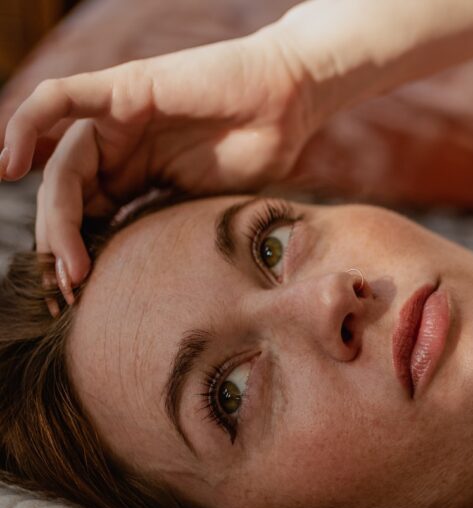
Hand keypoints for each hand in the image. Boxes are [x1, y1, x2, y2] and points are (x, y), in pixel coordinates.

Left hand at [0, 27, 316, 294]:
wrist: (292, 105)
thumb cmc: (267, 155)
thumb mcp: (211, 212)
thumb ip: (172, 235)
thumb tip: (163, 299)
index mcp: (139, 179)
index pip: (88, 218)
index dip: (76, 257)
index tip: (78, 301)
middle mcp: (122, 150)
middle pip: (68, 198)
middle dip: (62, 246)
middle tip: (70, 290)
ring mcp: (119, 119)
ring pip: (60, 166)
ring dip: (53, 216)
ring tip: (64, 261)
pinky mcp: (123, 89)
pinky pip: (58, 100)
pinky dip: (25, 125)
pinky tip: (11, 164)